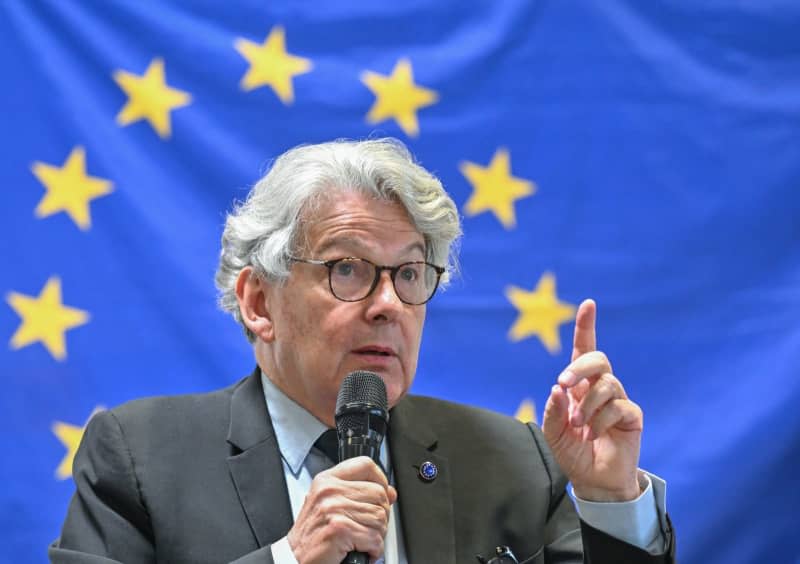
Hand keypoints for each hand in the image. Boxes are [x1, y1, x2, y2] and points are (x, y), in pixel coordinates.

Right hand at [287, 456, 396, 563]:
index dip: (380, 479)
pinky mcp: (340, 529)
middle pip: (378, 494)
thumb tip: (390, 492)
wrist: (294, 559)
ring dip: (377, 535)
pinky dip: (374, 550)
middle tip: (367, 527)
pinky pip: (375, 538)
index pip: (365, 465)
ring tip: (361, 539)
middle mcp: (330, 491)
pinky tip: (360, 549)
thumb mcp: (330, 504)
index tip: (382, 492)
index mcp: (327, 480)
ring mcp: (334, 509)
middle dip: (380, 515)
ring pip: (380, 517)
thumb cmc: (312, 534)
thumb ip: (358, 493)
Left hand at [542, 299, 642, 501]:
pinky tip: (594, 435)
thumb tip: (558, 388)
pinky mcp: (631, 416)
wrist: (593, 480)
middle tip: (564, 385)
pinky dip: (601, 422)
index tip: (588, 304)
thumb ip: (553, 410)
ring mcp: (618, 400)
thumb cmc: (571, 453)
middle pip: (598, 359)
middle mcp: (600, 387)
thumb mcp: (553, 432)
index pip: (584, 350)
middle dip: (579, 367)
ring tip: (580, 427)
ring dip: (588, 405)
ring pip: (607, 385)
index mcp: (579, 385)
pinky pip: (618, 408)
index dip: (586, 326)